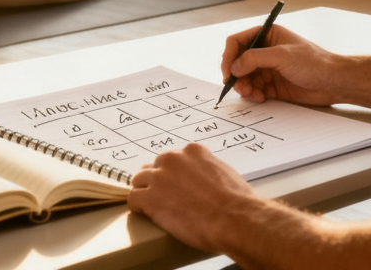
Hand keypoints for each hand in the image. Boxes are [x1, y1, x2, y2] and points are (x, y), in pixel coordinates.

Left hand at [127, 143, 252, 253]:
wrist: (235, 219)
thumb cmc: (237, 202)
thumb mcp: (224, 172)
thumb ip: (206, 169)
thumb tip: (202, 179)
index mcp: (192, 151)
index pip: (172, 159)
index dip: (173, 175)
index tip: (176, 186)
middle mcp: (172, 159)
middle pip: (153, 168)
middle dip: (158, 182)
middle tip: (166, 198)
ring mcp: (159, 178)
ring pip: (139, 181)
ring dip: (146, 193)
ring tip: (155, 207)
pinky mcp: (150, 198)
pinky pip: (133, 198)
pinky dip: (138, 206)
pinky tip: (145, 213)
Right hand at [222, 24, 343, 105]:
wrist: (335, 83)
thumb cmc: (315, 62)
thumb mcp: (282, 56)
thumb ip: (254, 59)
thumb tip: (234, 67)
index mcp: (267, 35)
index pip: (238, 42)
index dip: (229, 56)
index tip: (228, 71)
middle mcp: (266, 51)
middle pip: (238, 62)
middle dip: (236, 75)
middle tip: (238, 87)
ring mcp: (269, 69)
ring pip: (245, 78)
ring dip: (244, 87)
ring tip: (251, 94)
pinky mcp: (273, 85)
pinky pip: (254, 90)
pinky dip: (253, 95)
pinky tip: (260, 97)